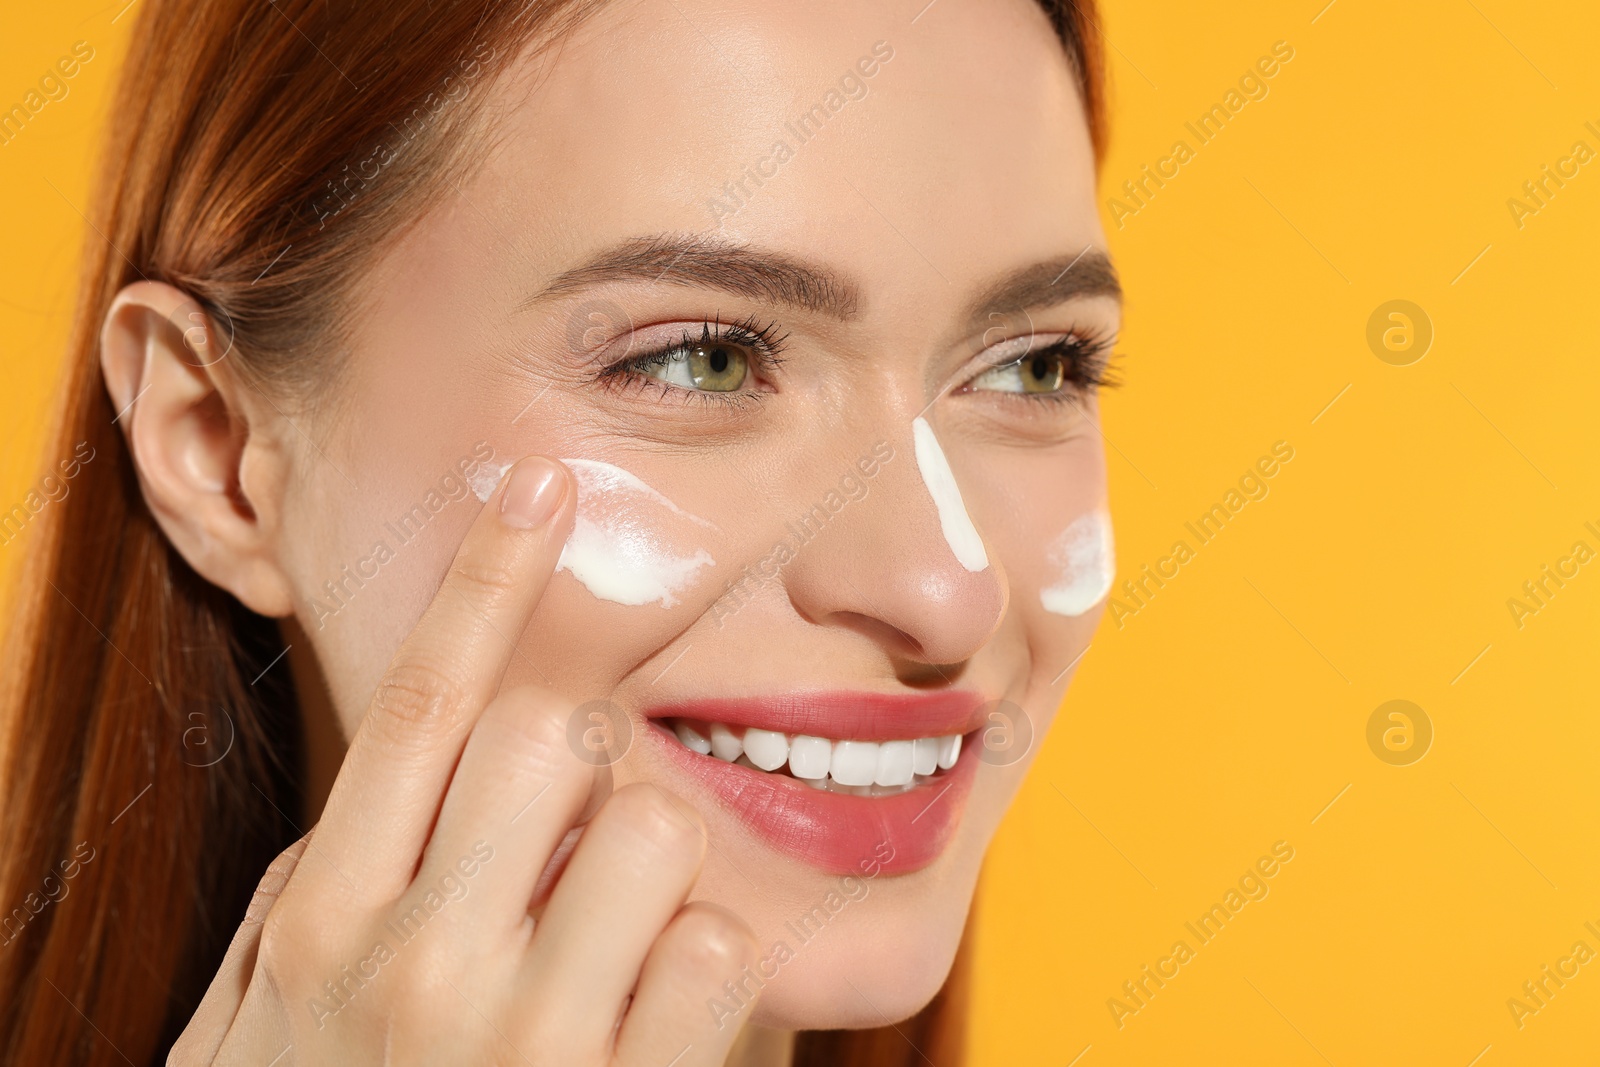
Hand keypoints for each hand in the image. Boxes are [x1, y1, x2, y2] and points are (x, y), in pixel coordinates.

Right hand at [170, 456, 760, 1065]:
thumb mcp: (259, 1021)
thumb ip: (316, 897)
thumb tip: (392, 787)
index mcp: (321, 918)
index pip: (421, 704)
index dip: (484, 576)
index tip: (541, 481)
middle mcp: (411, 959)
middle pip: (560, 736)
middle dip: (587, 764)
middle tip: (575, 834)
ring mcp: (515, 1036)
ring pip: (651, 823)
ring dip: (650, 862)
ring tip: (613, 938)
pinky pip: (716, 946)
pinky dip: (706, 962)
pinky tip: (661, 1007)